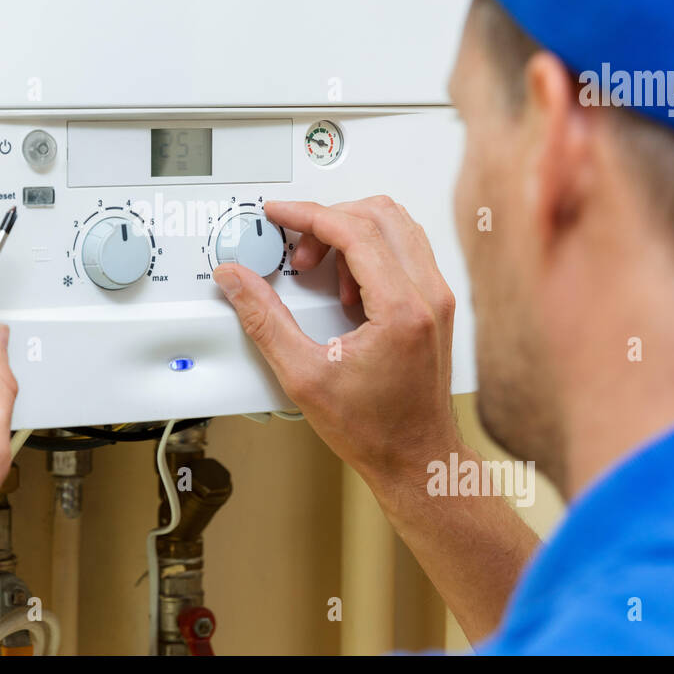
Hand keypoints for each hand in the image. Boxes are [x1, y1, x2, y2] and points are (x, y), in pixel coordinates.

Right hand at [213, 197, 459, 496]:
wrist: (416, 459)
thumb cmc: (375, 430)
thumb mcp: (303, 375)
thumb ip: (263, 320)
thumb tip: (236, 280)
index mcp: (401, 309)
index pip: (354, 230)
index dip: (307, 214)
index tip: (278, 213)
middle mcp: (429, 295)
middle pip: (379, 214)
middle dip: (328, 221)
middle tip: (296, 251)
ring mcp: (437, 298)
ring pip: (396, 226)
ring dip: (350, 234)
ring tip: (320, 272)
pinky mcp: (436, 305)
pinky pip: (405, 250)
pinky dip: (369, 252)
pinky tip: (344, 288)